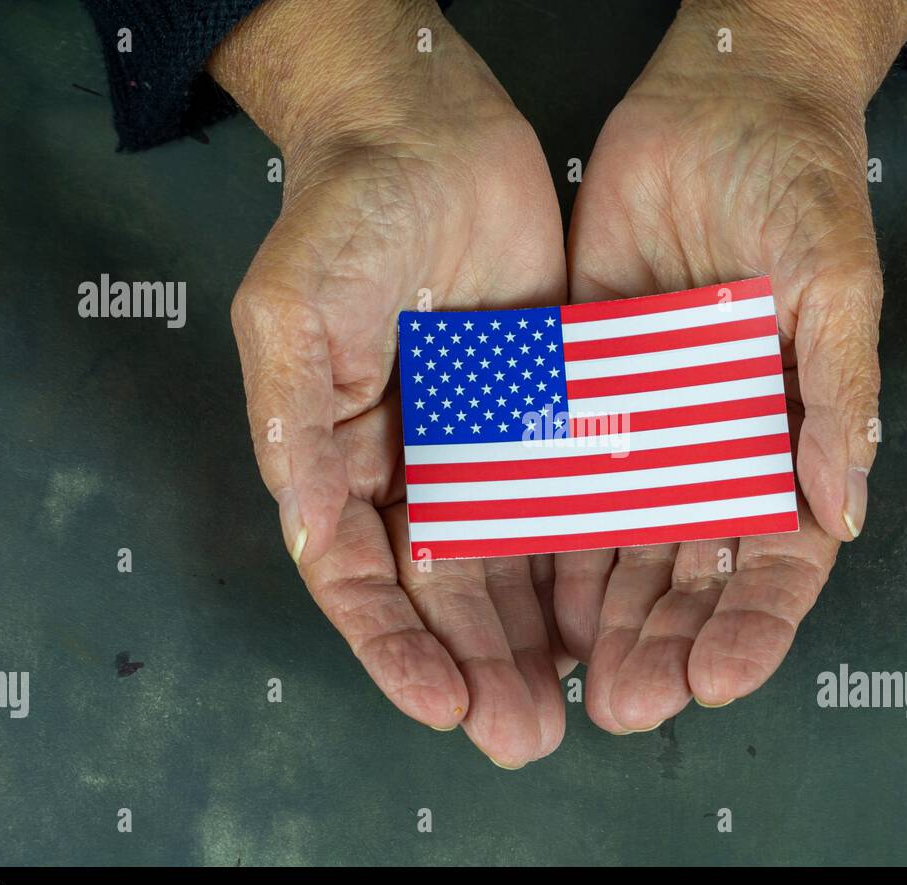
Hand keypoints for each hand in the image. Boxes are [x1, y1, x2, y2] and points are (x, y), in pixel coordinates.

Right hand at [210, 0, 569, 766]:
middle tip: (524, 732)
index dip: (397, 650)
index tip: (441, 705)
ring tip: (575, 700)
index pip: (366, 580)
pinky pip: (573, 495)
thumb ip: (301, 436)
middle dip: (484, 663)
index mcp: (344, 461)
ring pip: (518, 559)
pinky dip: (590, 555)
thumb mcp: (292, 323)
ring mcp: (489, 445)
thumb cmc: (344, 216)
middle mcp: (418, 469)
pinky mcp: (553, 411)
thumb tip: (316, 545)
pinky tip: (614, 608)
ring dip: (541, 633)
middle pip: (451, 590)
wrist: (427, 131)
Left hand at [555, 0, 906, 731]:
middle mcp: (716, 448)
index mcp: (790, 436)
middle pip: (693, 570)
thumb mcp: (837, 286)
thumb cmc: (800, 183)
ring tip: (577, 674)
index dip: (755, 624)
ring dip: (606, 613)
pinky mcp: (587, 389)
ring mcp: (649, 425)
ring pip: (625, 542)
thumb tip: (845, 515)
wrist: (721, 101)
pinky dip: (550, 534)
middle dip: (667, 641)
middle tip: (630, 704)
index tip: (721, 678)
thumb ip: (838, 399)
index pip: (779, 557)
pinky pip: (565, 472)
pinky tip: (531, 590)